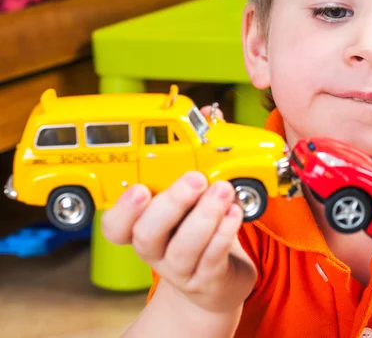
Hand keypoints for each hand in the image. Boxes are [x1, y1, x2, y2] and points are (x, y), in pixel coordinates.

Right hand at [102, 103, 255, 312]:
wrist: (218, 278)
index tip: (140, 189)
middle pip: (147, 234)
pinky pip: (212, 259)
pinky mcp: (207, 280)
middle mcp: (154, 250)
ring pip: (183, 248)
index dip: (122, 210)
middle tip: (196, 179)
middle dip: (171, 204)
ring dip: (205, 217)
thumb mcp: (189, 196)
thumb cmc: (198, 226)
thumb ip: (191, 159)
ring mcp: (180, 269)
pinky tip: (235, 213)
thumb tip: (207, 111)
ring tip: (223, 191)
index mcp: (141, 228)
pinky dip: (224, 234)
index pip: (115, 226)